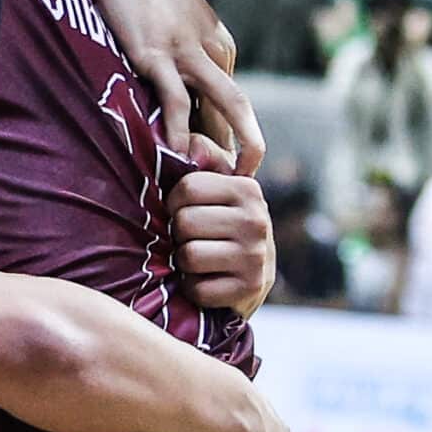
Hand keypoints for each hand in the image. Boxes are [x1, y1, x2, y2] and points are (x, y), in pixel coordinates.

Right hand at [73, 0, 262, 173]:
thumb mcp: (168, 17)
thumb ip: (176, 51)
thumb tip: (168, 89)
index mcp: (218, 44)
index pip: (230, 102)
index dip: (229, 137)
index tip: (222, 168)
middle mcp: (214, 49)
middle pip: (235, 110)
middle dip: (237, 149)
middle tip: (235, 186)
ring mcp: (187, 50)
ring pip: (226, 105)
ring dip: (230, 144)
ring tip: (230, 176)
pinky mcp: (156, 52)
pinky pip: (174, 98)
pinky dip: (176, 128)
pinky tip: (174, 153)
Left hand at [171, 135, 273, 313]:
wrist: (252, 279)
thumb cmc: (222, 225)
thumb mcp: (217, 189)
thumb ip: (203, 156)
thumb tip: (189, 142)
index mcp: (248, 189)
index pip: (187, 187)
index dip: (174, 202)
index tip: (184, 211)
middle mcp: (257, 220)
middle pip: (184, 222)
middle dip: (179, 234)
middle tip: (193, 239)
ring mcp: (256, 257)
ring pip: (188, 255)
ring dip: (184, 262)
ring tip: (198, 259)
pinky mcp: (249, 289)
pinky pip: (197, 288)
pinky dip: (193, 288)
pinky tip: (207, 280)